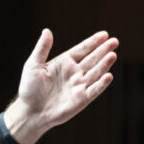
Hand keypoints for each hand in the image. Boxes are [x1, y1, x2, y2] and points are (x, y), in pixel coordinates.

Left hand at [3, 29, 118, 143]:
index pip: (82, 49)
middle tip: (114, 41)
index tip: (104, 34)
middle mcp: (74, 73)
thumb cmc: (29, 89)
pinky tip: (108, 76)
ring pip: (95, 73)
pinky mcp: (81, 100)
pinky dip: (101, 84)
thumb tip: (46, 31)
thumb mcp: (33, 65)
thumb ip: (42, 49)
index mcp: (65, 62)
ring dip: (104, 64)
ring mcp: (78, 86)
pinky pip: (94, 90)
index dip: (93, 42)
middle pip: (92, 59)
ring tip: (112, 55)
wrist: (29, 112)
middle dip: (103, 50)